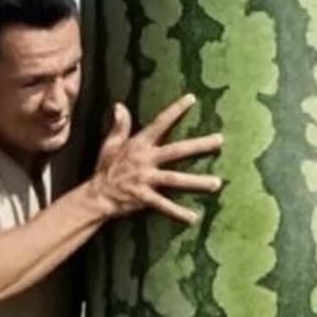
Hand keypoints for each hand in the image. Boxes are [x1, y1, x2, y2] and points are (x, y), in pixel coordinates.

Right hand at [91, 96, 222, 225]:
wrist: (96, 195)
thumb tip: (119, 105)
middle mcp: (145, 160)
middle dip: (199, 145)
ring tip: (217, 183)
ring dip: (196, 182)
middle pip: (176, 151)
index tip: (192, 98)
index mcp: (139, 144)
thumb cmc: (106, 168)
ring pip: (175, 179)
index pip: (160, 123)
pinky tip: (194, 217)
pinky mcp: (144, 198)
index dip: (175, 110)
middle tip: (220, 140)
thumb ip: (119, 126)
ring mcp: (146, 179)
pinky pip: (164, 205)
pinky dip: (178, 212)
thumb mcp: (111, 144)